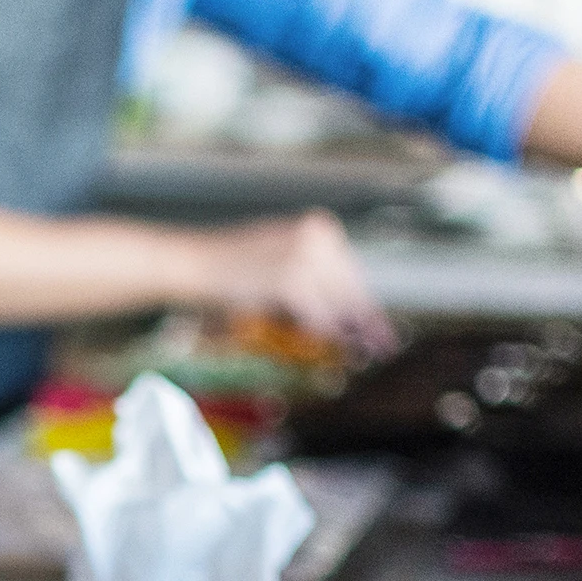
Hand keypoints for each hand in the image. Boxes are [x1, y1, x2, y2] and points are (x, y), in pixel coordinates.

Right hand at [183, 212, 396, 359]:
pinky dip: (328, 335)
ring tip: (368, 352)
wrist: (194, 263)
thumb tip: (343, 315)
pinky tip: (338, 348)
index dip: (368, 305)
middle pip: (353, 289)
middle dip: (368, 322)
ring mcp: (305, 257)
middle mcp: (318, 236)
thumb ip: (313, 282)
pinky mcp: (292, 280)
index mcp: (319, 228)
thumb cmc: (230, 270)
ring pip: (340, 304)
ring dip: (353, 332)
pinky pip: (319, 316)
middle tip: (388, 346)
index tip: (384, 328)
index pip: (353, 274)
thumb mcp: (280, 263)